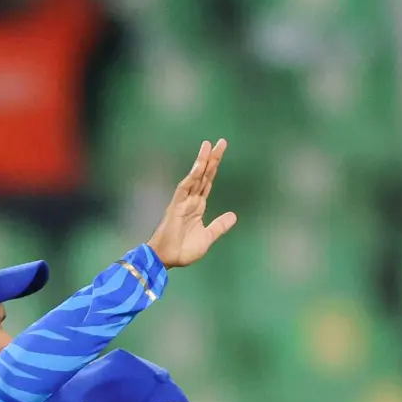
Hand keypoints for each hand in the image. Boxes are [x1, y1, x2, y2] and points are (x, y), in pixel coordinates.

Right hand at [146, 139, 237, 267]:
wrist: (167, 259)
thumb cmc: (183, 250)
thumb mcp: (208, 237)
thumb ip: (219, 226)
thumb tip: (233, 216)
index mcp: (198, 206)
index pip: (207, 182)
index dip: (214, 167)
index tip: (220, 152)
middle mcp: (191, 200)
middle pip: (203, 175)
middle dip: (212, 158)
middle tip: (221, 141)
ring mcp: (183, 201)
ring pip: (194, 177)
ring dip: (201, 161)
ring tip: (208, 145)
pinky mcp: (175, 206)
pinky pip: (184, 188)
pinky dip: (191, 177)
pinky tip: (198, 165)